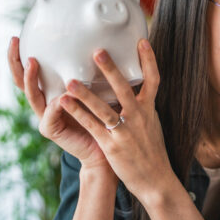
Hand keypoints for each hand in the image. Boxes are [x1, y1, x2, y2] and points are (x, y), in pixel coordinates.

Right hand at [8, 37, 108, 170]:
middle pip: (23, 81)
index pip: (33, 71)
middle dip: (16, 61)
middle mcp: (46, 102)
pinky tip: (60, 97)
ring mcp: (46, 116)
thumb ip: (95, 73)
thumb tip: (104, 45)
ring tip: (33, 63)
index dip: (24, 55)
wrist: (106, 147)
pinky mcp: (52, 130)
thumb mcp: (99, 90)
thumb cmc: (105, 116)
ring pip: (32, 95)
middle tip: (14, 42)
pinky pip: (49, 115)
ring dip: (31, 79)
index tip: (19, 35)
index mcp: (54, 91)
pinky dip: (54, 106)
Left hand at [58, 40, 174, 201]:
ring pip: (104, 109)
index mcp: (149, 110)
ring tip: (70, 80)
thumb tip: (137, 89)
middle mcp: (139, 118)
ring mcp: (125, 132)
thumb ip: (143, 106)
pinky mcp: (112, 145)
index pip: (153, 80)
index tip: (142, 40)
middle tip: (98, 51)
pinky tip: (63, 103)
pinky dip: (78, 113)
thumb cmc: (152, 152)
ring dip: (86, 94)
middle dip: (111, 70)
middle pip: (125, 89)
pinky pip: (92, 126)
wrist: (155, 179)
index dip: (149, 60)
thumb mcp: (152, 124)